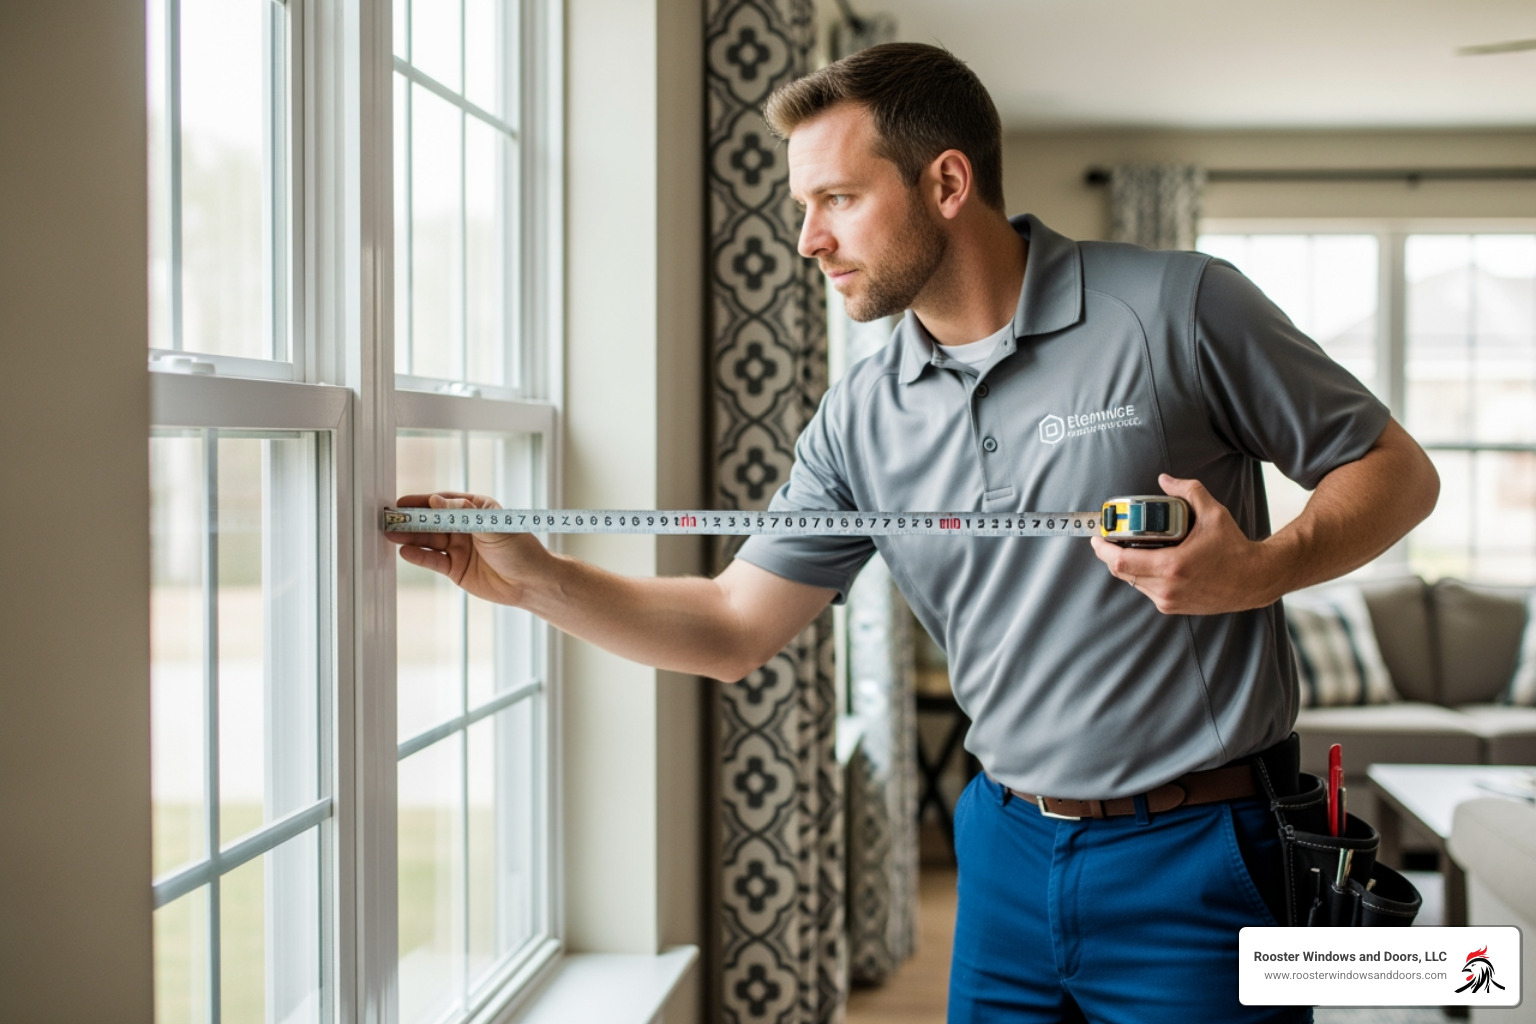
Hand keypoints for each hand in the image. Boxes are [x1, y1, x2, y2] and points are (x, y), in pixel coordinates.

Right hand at [388, 492, 552, 607]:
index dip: (422, 501)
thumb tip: (436, 501)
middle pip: (432, 521)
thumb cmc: (520, 549)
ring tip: (390, 534)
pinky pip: (434, 560)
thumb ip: (464, 514)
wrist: (531, 583)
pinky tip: (405, 552)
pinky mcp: (456, 569)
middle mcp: (465, 526)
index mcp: (476, 509)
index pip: (444, 501)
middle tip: (389, 518)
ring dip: (410, 537)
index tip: (402, 501)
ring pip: (430, 540)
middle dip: (411, 519)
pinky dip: (420, 557)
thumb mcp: (494, 526)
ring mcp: (459, 548)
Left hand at [1089, 474, 1275, 615]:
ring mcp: (1169, 601)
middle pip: (1121, 573)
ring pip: (1133, 582)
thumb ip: (1188, 491)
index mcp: (1172, 566)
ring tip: (1127, 548)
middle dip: (1110, 555)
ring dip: (1126, 566)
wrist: (1254, 579)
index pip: (1122, 562)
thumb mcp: (1213, 513)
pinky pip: (1146, 589)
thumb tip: (1165, 479)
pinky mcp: (1173, 607)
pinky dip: (1142, 575)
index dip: (1103, 550)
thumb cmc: (1234, 548)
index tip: (1097, 537)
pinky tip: (1146, 561)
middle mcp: (1167, 588)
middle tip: (1107, 540)